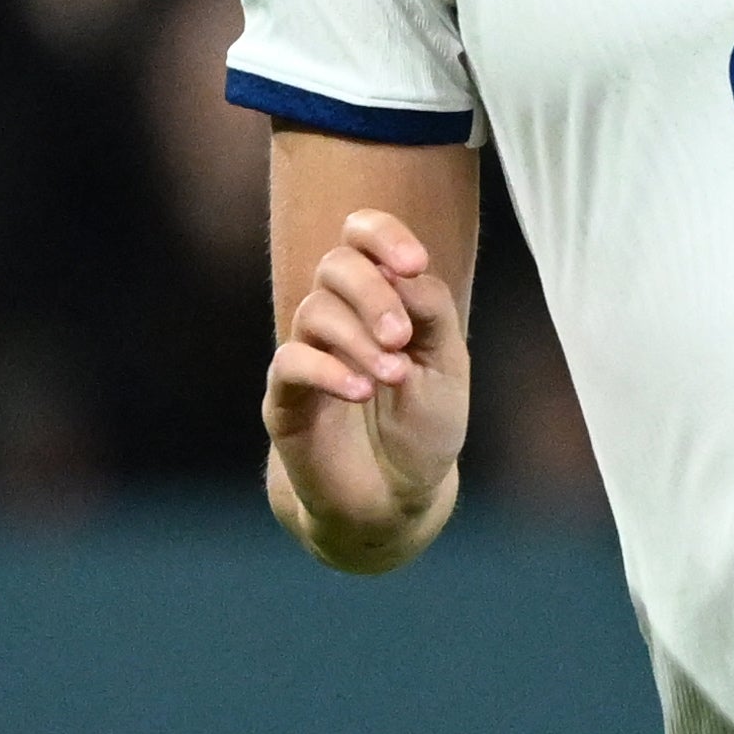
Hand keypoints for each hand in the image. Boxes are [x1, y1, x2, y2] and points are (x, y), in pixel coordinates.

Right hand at [262, 206, 462, 559]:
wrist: (397, 499)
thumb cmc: (423, 427)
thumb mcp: (447, 366)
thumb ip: (432, 312)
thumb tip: (407, 271)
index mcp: (379, 298)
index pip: (361, 234)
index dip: (381, 234)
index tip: (413, 263)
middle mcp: (338, 317)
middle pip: (336, 265)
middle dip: (372, 293)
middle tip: (402, 337)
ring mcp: (308, 355)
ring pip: (315, 311)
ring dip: (360, 339)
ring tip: (394, 376)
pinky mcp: (285, 398)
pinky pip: (291, 362)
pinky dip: (329, 371)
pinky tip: (362, 392)